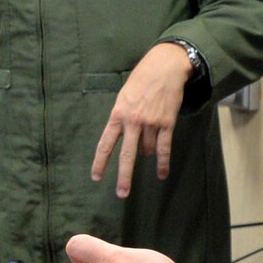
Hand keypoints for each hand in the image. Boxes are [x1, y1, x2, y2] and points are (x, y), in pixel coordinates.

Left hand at [90, 42, 194, 198]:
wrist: (164, 68)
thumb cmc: (141, 81)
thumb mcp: (123, 97)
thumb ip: (121, 118)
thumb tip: (124, 140)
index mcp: (117, 115)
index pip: (105, 144)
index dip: (100, 162)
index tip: (96, 178)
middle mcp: (132, 121)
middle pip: (126, 155)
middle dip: (124, 177)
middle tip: (122, 194)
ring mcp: (150, 123)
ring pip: (146, 151)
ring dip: (146, 153)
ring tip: (148, 144)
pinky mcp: (166, 124)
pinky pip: (164, 149)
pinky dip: (163, 163)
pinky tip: (162, 174)